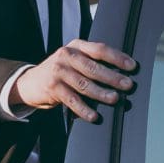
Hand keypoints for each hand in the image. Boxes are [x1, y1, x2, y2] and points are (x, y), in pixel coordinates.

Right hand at [13, 40, 137, 122]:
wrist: (31, 81)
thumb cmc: (61, 71)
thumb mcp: (74, 60)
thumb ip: (92, 61)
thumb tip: (122, 73)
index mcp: (77, 46)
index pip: (100, 49)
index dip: (117, 57)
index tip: (132, 66)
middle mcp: (67, 55)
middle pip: (93, 67)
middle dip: (113, 77)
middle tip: (128, 85)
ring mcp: (58, 71)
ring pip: (84, 84)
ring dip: (101, 93)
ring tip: (115, 99)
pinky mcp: (52, 87)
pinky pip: (72, 100)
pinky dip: (84, 109)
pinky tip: (94, 116)